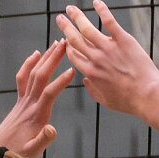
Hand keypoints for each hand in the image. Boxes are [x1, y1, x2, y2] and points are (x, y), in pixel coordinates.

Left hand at [0, 40, 74, 157]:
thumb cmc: (15, 155)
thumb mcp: (33, 152)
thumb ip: (43, 140)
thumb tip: (52, 128)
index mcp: (36, 116)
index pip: (49, 94)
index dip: (60, 83)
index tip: (73, 70)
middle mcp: (28, 106)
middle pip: (40, 77)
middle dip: (53, 59)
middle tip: (65, 43)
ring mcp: (22, 103)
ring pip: (32, 75)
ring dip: (44, 58)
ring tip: (57, 43)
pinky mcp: (19, 103)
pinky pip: (22, 79)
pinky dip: (28, 65)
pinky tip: (36, 54)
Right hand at [57, 1, 158, 126]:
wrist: (145, 94)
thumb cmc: (126, 100)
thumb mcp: (103, 99)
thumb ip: (92, 89)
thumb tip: (86, 81)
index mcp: (89, 72)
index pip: (72, 55)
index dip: (66, 47)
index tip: (63, 40)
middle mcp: (95, 58)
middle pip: (74, 39)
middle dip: (65, 27)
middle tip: (59, 18)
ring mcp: (108, 48)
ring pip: (87, 29)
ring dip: (77, 17)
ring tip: (70, 8)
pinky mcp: (123, 40)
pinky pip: (110, 22)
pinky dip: (102, 11)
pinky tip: (96, 2)